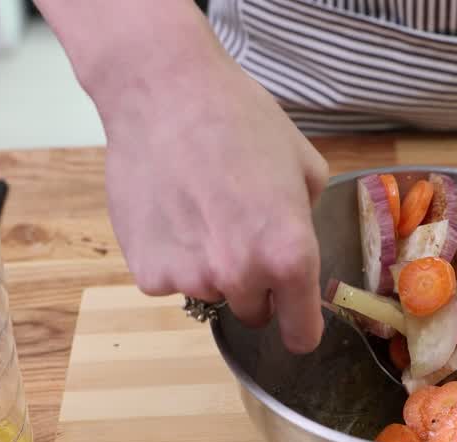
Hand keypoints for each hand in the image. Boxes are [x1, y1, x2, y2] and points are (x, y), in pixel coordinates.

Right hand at [53, 1, 329, 353]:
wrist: (164, 93)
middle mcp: (241, 276)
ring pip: (209, 292)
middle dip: (253, 285)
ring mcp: (190, 278)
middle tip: (238, 233)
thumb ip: (308, 216)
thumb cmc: (239, 119)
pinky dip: (169, 256)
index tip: (294, 321)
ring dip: (208, 266)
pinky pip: (168, 279)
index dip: (299, 326)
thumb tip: (300, 236)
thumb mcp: (304, 164)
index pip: (300, 333)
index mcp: (289, 255)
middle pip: (253, 313)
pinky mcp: (147, 272)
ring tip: (199, 209)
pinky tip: (169, 212)